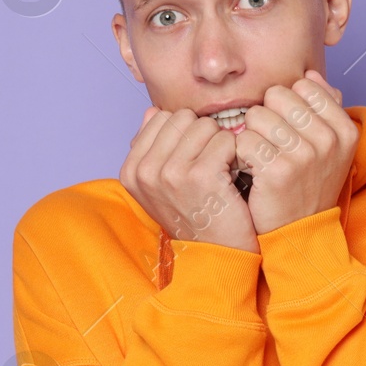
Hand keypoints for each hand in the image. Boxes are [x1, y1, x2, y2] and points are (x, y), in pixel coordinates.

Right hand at [120, 105, 259, 252]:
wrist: (216, 254)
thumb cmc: (194, 214)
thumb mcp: (161, 184)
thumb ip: (153, 146)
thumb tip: (153, 111)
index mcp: (131, 170)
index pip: (161, 117)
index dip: (184, 133)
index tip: (191, 159)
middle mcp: (145, 171)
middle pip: (183, 117)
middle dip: (202, 135)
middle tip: (209, 164)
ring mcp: (171, 173)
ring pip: (206, 125)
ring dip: (220, 144)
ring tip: (219, 171)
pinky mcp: (201, 176)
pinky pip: (225, 140)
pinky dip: (235, 155)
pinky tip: (231, 177)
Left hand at [233, 70, 358, 235]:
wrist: (300, 232)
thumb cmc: (309, 184)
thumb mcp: (331, 147)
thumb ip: (326, 108)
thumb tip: (311, 74)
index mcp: (344, 130)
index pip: (304, 86)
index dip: (287, 103)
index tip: (289, 128)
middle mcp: (328, 140)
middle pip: (277, 96)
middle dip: (266, 115)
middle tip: (271, 142)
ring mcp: (304, 156)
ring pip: (256, 116)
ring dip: (251, 134)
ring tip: (261, 155)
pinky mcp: (276, 172)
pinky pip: (243, 140)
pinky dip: (241, 153)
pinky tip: (251, 168)